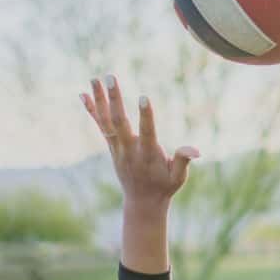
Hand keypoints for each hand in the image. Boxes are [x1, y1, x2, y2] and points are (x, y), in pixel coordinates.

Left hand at [79, 74, 199, 208]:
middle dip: (114, 100)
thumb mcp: (178, 177)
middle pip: (119, 122)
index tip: (144, 97)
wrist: (142, 201)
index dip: (146, 116)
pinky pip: (100, 125)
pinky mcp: (112, 146)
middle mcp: (129, 149)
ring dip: (100, 100)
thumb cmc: (164, 186)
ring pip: (106, 121)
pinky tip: (83, 95)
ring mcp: (117, 148)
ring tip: (94, 78)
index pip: (147, 132)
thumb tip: (196, 151)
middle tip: (110, 78)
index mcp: (148, 155)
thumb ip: (183, 161)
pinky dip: (92, 110)